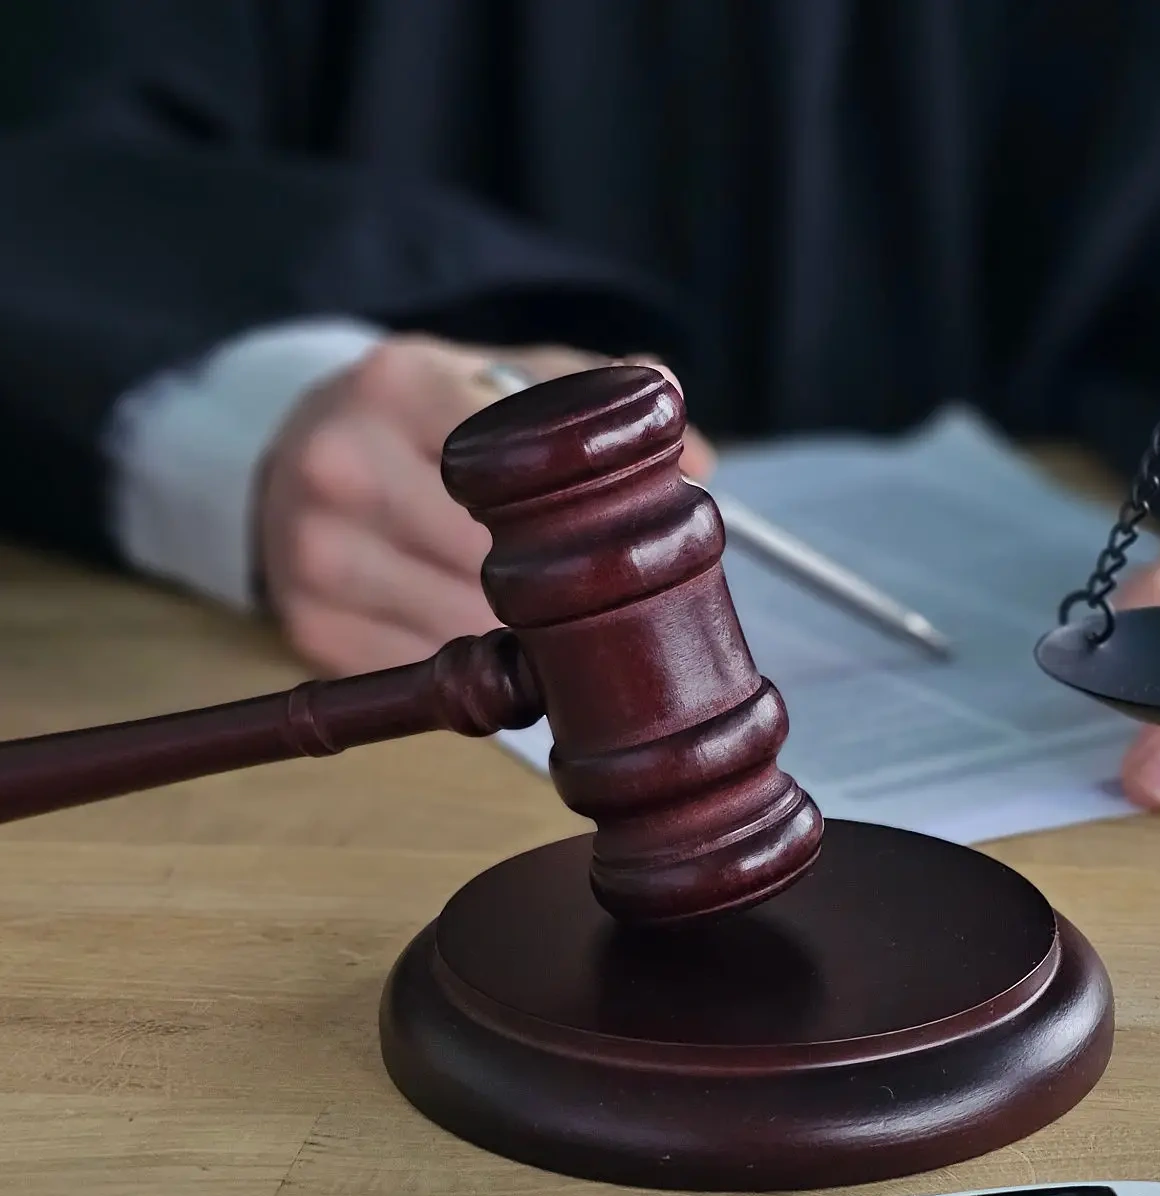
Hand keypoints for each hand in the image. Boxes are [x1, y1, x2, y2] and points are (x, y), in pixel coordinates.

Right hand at [257, 337, 714, 675]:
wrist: (279, 454)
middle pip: (495, 566)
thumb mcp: (491, 377)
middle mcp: (341, 465)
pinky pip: (425, 671)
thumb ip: (594, 404)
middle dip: (558, 595)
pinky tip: (482, 644)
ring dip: (518, 644)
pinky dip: (468, 667)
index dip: (581, 521)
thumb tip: (699, 459)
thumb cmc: (413, 420)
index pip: (519, 470)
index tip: (621, 546)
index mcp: (398, 384)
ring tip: (546, 627)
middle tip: (603, 605)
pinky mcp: (309, 628)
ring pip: (465, 632)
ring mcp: (311, 554)